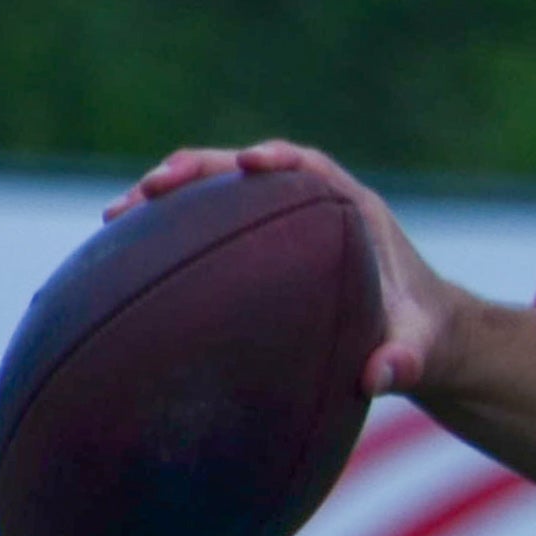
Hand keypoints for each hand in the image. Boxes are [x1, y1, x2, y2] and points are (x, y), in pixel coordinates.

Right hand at [120, 141, 473, 399]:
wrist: (417, 339)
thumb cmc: (419, 336)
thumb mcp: (418, 349)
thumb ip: (406, 359)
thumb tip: (379, 376)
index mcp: (354, 214)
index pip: (314, 168)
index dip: (280, 158)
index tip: (251, 162)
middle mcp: (310, 209)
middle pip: (246, 172)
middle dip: (198, 169)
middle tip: (151, 187)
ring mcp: (277, 228)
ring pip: (215, 197)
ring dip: (167, 199)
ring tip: (115, 216)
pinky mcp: (254, 251)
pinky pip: (206, 231)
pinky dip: (167, 235)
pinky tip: (118, 257)